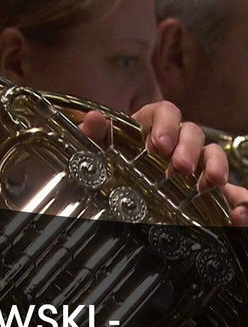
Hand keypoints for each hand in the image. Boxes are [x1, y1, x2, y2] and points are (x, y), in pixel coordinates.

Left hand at [74, 100, 247, 225]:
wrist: (113, 205)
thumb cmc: (108, 168)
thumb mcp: (96, 153)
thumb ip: (94, 136)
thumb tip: (93, 120)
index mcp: (150, 128)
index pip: (165, 112)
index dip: (165, 124)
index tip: (159, 144)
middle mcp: (177, 144)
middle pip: (191, 132)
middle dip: (188, 148)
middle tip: (179, 167)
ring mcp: (195, 167)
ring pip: (213, 155)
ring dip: (214, 165)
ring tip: (210, 182)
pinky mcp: (209, 193)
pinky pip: (232, 193)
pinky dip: (240, 201)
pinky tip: (237, 213)